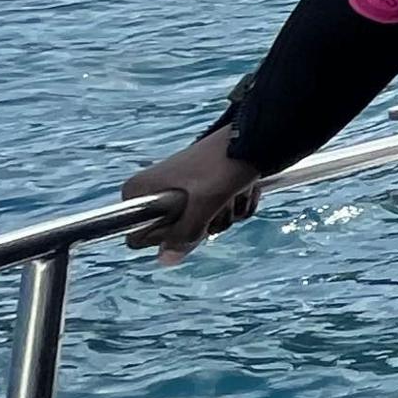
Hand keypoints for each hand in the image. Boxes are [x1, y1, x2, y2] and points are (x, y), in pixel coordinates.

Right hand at [123, 130, 262, 262]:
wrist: (259, 137)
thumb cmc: (225, 164)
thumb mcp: (204, 203)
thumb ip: (185, 233)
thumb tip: (164, 259)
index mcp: (141, 191)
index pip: (138, 237)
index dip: (165, 236)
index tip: (186, 219)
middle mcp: (158, 192)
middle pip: (177, 235)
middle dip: (205, 224)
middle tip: (216, 202)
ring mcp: (185, 193)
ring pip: (204, 226)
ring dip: (226, 214)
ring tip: (232, 189)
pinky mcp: (208, 192)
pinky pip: (222, 216)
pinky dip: (237, 205)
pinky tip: (244, 188)